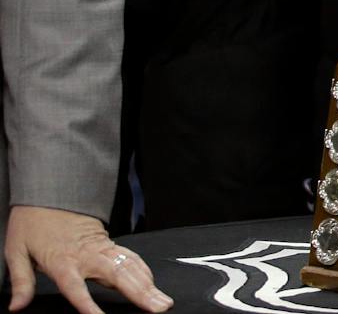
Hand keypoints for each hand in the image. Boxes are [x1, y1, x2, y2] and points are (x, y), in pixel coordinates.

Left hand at [5, 207, 168, 313]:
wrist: (48, 194)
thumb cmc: (32, 224)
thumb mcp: (16, 252)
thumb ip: (20, 282)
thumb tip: (16, 306)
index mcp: (61, 260)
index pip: (76, 288)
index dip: (88, 304)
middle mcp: (87, 255)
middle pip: (118, 275)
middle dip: (140, 292)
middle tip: (158, 307)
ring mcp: (101, 247)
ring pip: (130, 266)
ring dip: (149, 284)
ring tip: (162, 300)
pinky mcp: (109, 242)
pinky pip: (131, 257)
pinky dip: (144, 270)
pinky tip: (152, 282)